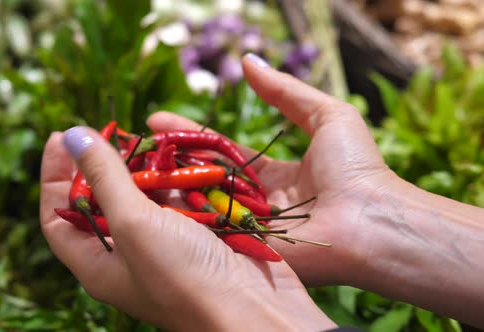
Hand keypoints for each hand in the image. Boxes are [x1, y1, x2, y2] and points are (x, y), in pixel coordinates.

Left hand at [39, 127, 335, 329]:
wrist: (255, 311)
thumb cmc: (184, 275)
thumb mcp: (134, 223)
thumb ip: (105, 177)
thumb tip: (70, 136)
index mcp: (98, 264)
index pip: (59, 217)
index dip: (54, 177)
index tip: (61, 137)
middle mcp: (127, 256)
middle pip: (103, 203)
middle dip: (105, 165)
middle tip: (113, 131)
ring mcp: (164, 246)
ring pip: (146, 197)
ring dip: (147, 168)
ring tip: (150, 139)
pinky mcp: (198, 236)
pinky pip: (181, 199)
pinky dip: (181, 177)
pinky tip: (185, 157)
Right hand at [147, 54, 396, 286]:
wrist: (371, 221)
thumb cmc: (356, 167)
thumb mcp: (326, 115)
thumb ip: (286, 91)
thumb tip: (248, 62)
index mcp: (277, 173)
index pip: (224, 151)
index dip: (193, 135)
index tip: (157, 120)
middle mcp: (259, 201)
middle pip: (209, 178)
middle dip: (174, 161)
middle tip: (137, 146)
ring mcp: (252, 228)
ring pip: (205, 206)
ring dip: (172, 188)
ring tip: (135, 169)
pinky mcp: (249, 250)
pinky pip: (212, 232)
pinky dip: (184, 218)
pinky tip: (151, 201)